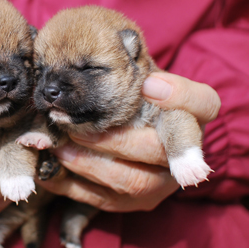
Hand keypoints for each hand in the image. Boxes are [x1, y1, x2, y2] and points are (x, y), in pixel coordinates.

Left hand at [38, 72, 220, 211]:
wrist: (128, 134)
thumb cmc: (129, 100)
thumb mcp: (134, 77)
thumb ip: (132, 66)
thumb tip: (122, 43)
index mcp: (191, 114)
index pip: (202, 104)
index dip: (179, 96)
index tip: (149, 84)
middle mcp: (184, 154)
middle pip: (155, 150)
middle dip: (110, 140)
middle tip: (73, 126)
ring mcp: (160, 184)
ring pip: (129, 182)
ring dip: (86, 163)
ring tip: (57, 146)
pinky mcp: (132, 203)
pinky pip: (101, 201)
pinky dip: (69, 183)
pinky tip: (46, 167)